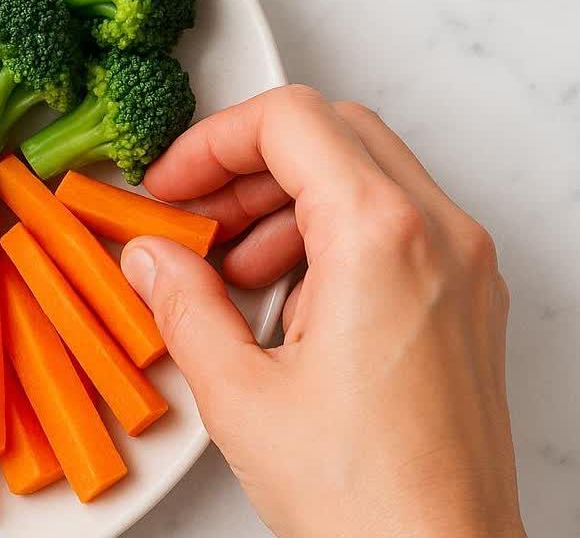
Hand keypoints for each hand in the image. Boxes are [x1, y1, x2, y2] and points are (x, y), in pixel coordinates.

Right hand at [118, 86, 522, 536]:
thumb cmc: (364, 494)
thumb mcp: (238, 393)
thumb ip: (182, 304)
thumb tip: (149, 256)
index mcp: (380, 237)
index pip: (290, 122)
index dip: (212, 142)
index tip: (169, 185)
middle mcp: (438, 236)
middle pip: (334, 133)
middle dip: (248, 163)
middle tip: (190, 213)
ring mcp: (464, 268)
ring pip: (369, 175)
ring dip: (288, 199)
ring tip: (229, 269)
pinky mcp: (467, 304)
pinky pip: (397, 227)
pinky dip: (332, 236)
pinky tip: (284, 302)